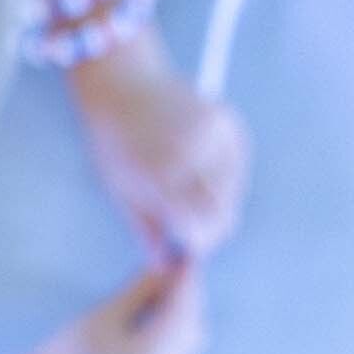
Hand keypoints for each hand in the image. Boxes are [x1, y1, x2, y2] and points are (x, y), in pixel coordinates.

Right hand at [45, 257, 209, 353]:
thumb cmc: (69, 349)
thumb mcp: (105, 312)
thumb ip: (140, 290)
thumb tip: (168, 266)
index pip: (181, 313)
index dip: (187, 283)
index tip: (188, 257)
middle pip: (192, 326)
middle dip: (186, 297)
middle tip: (173, 270)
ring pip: (189, 338)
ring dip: (181, 312)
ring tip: (159, 292)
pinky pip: (178, 350)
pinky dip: (173, 328)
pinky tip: (156, 312)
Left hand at [69, 56, 251, 261]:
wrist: (124, 85)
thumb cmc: (115, 144)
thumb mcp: (121, 191)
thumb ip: (147, 230)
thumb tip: (165, 267)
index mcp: (161, 173)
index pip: (197, 225)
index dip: (197, 242)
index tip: (189, 247)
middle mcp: (192, 152)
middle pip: (223, 209)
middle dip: (214, 227)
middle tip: (197, 230)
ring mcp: (214, 134)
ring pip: (234, 188)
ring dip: (220, 201)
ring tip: (191, 198)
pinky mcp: (228, 122)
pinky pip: (238, 164)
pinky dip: (227, 176)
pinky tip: (202, 174)